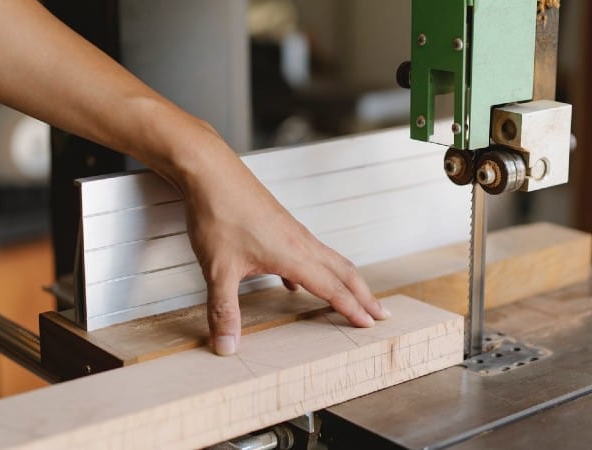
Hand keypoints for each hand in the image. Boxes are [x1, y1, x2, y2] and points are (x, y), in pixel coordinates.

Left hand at [165, 123, 390, 355]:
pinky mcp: (280, 224)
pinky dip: (315, 269)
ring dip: (346, 279)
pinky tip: (295, 282)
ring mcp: (292, 231)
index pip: (332, 289)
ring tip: (353, 295)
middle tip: (381, 313)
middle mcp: (301, 242)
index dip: (352, 309)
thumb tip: (228, 347)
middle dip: (364, 294)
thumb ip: (223, 311)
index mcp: (294, 255)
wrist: (210, 172)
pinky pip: (308, 250)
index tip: (370, 325)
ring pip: (329, 258)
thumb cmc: (218, 214)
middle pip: (344, 271)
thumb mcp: (218, 270)